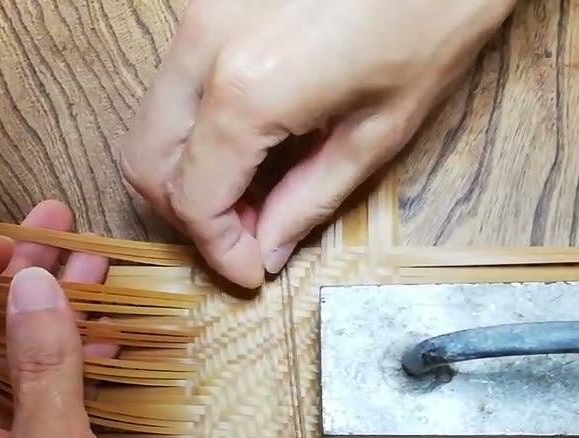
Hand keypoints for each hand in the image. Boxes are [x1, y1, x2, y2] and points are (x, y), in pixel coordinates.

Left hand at [0, 200, 202, 437]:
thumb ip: (41, 363)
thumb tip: (32, 284)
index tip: (3, 247)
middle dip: (10, 277)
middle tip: (60, 230)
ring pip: (13, 360)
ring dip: (51, 313)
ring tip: (93, 265)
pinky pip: (46, 399)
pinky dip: (76, 364)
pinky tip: (108, 336)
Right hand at [119, 0, 517, 287]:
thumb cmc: (431, 16)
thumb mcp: (379, 131)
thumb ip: (307, 200)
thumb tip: (266, 247)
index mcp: (249, 90)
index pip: (194, 199)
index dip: (219, 250)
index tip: (249, 270)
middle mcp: (205, 47)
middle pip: (146, 162)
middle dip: (186, 214)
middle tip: (242, 236)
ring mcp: (198, 13)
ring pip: (150, 120)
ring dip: (184, 170)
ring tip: (249, 192)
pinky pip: (173, 81)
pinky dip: (193, 126)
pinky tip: (247, 142)